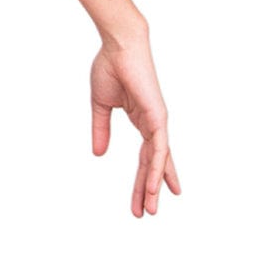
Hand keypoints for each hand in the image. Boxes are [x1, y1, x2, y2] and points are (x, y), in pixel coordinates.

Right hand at [90, 36, 180, 216]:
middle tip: (145, 213)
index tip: (143, 201)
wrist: (118, 45)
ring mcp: (158, 122)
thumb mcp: (100, 104)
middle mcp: (153, 125)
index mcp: (141, 120)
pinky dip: (158, 168)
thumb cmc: (110, 66)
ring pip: (157, 161)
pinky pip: (159, 149)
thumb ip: (101, 129)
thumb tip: (99, 153)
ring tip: (150, 209)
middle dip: (148, 189)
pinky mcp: (158, 117)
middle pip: (152, 164)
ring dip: (153, 186)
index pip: (145, 157)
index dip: (144, 180)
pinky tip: (156, 187)